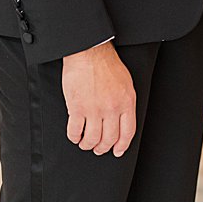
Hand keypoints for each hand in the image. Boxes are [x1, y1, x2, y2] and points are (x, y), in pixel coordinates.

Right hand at [61, 40, 135, 157]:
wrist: (88, 51)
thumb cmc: (106, 62)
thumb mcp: (125, 82)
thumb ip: (125, 102)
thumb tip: (122, 118)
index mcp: (126, 103)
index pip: (127, 133)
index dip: (122, 146)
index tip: (117, 150)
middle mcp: (112, 109)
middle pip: (109, 138)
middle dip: (103, 147)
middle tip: (98, 149)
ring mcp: (94, 109)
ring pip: (92, 138)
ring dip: (88, 144)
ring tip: (85, 143)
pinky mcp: (77, 107)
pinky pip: (75, 130)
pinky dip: (74, 136)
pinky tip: (74, 136)